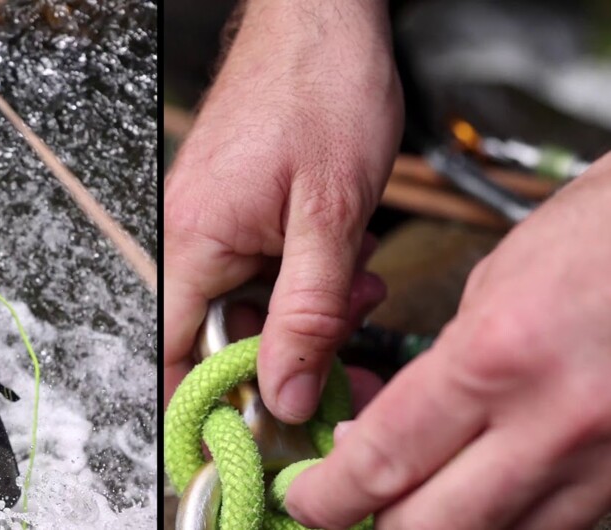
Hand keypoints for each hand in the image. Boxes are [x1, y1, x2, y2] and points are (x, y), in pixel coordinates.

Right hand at [164, 0, 401, 422]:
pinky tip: (343, 254)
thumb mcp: (331, 216)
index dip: (209, 402)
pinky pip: (265, 266)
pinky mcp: (240, 207)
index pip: (176, 352)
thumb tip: (283, 393)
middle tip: (347, 335)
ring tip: (355, 277)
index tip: (251, 429)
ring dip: (309, 306)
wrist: (325, 17)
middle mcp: (192, 234)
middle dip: (291, 345)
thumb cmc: (321, 90)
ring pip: (253, 301)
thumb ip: (307, 314)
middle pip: (225, 332)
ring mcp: (215, 219)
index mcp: (195, 240)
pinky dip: (307, 274)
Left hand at [287, 152, 610, 529]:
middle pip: (429, 525)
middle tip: (343, 505)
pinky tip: (479, 496)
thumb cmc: (598, 235)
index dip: (327, 495)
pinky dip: (503, 524)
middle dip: (369, 522)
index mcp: (494, 356)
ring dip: (438, 526)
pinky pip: (554, 528)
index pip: (383, 459)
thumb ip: (437, 368)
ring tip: (409, 497)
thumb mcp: (491, 283)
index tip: (305, 498)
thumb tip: (381, 433)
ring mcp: (603, 459)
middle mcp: (551, 422)